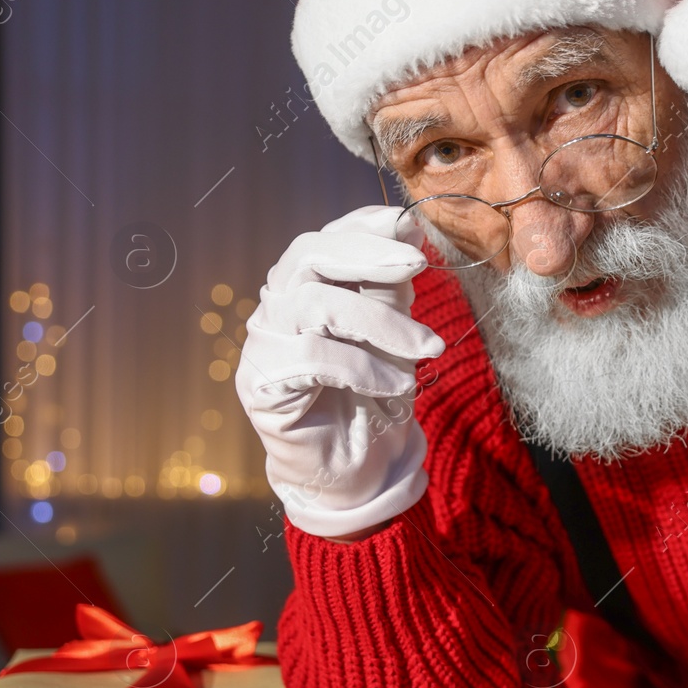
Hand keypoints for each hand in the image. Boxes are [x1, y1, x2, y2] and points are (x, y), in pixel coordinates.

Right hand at [235, 205, 444, 539]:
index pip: (326, 238)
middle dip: (367, 254)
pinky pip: (312, 359)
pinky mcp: (260, 384)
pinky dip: (364, 368)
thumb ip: (391, 289)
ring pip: (314, 306)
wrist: (357, 466)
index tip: (406, 222)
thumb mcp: (394, 333)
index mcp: (307, 286)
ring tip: (428, 349)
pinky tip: (398, 385)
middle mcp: (278, 307)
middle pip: (308, 256)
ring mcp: (263, 343)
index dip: (362, 223)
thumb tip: (407, 232)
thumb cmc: (375, 394)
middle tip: (418, 264)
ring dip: (381, 324)